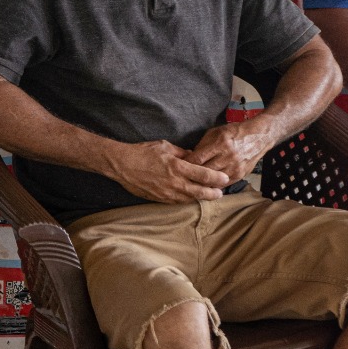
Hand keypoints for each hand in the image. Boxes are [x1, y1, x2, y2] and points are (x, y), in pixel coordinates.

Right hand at [106, 140, 232, 203]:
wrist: (123, 165)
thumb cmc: (143, 152)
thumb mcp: (165, 146)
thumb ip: (182, 153)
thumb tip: (194, 156)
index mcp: (178, 167)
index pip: (204, 175)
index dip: (217, 178)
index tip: (224, 178)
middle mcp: (175, 182)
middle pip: (200, 192)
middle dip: (213, 193)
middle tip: (221, 192)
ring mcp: (167, 193)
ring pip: (190, 199)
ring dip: (201, 198)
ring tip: (210, 196)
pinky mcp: (160, 199)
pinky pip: (178, 202)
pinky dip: (187, 200)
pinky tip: (192, 198)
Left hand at [187, 122, 273, 184]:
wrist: (258, 137)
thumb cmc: (234, 132)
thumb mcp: (216, 132)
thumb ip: (202, 145)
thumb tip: (190, 157)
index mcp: (220, 143)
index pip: (198, 158)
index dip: (187, 164)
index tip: (179, 167)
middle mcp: (228, 156)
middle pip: (205, 171)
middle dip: (192, 175)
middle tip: (182, 179)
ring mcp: (235, 167)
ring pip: (214, 181)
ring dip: (202, 183)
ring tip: (192, 185)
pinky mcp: (240, 175)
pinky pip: (224, 184)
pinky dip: (214, 186)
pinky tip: (207, 186)